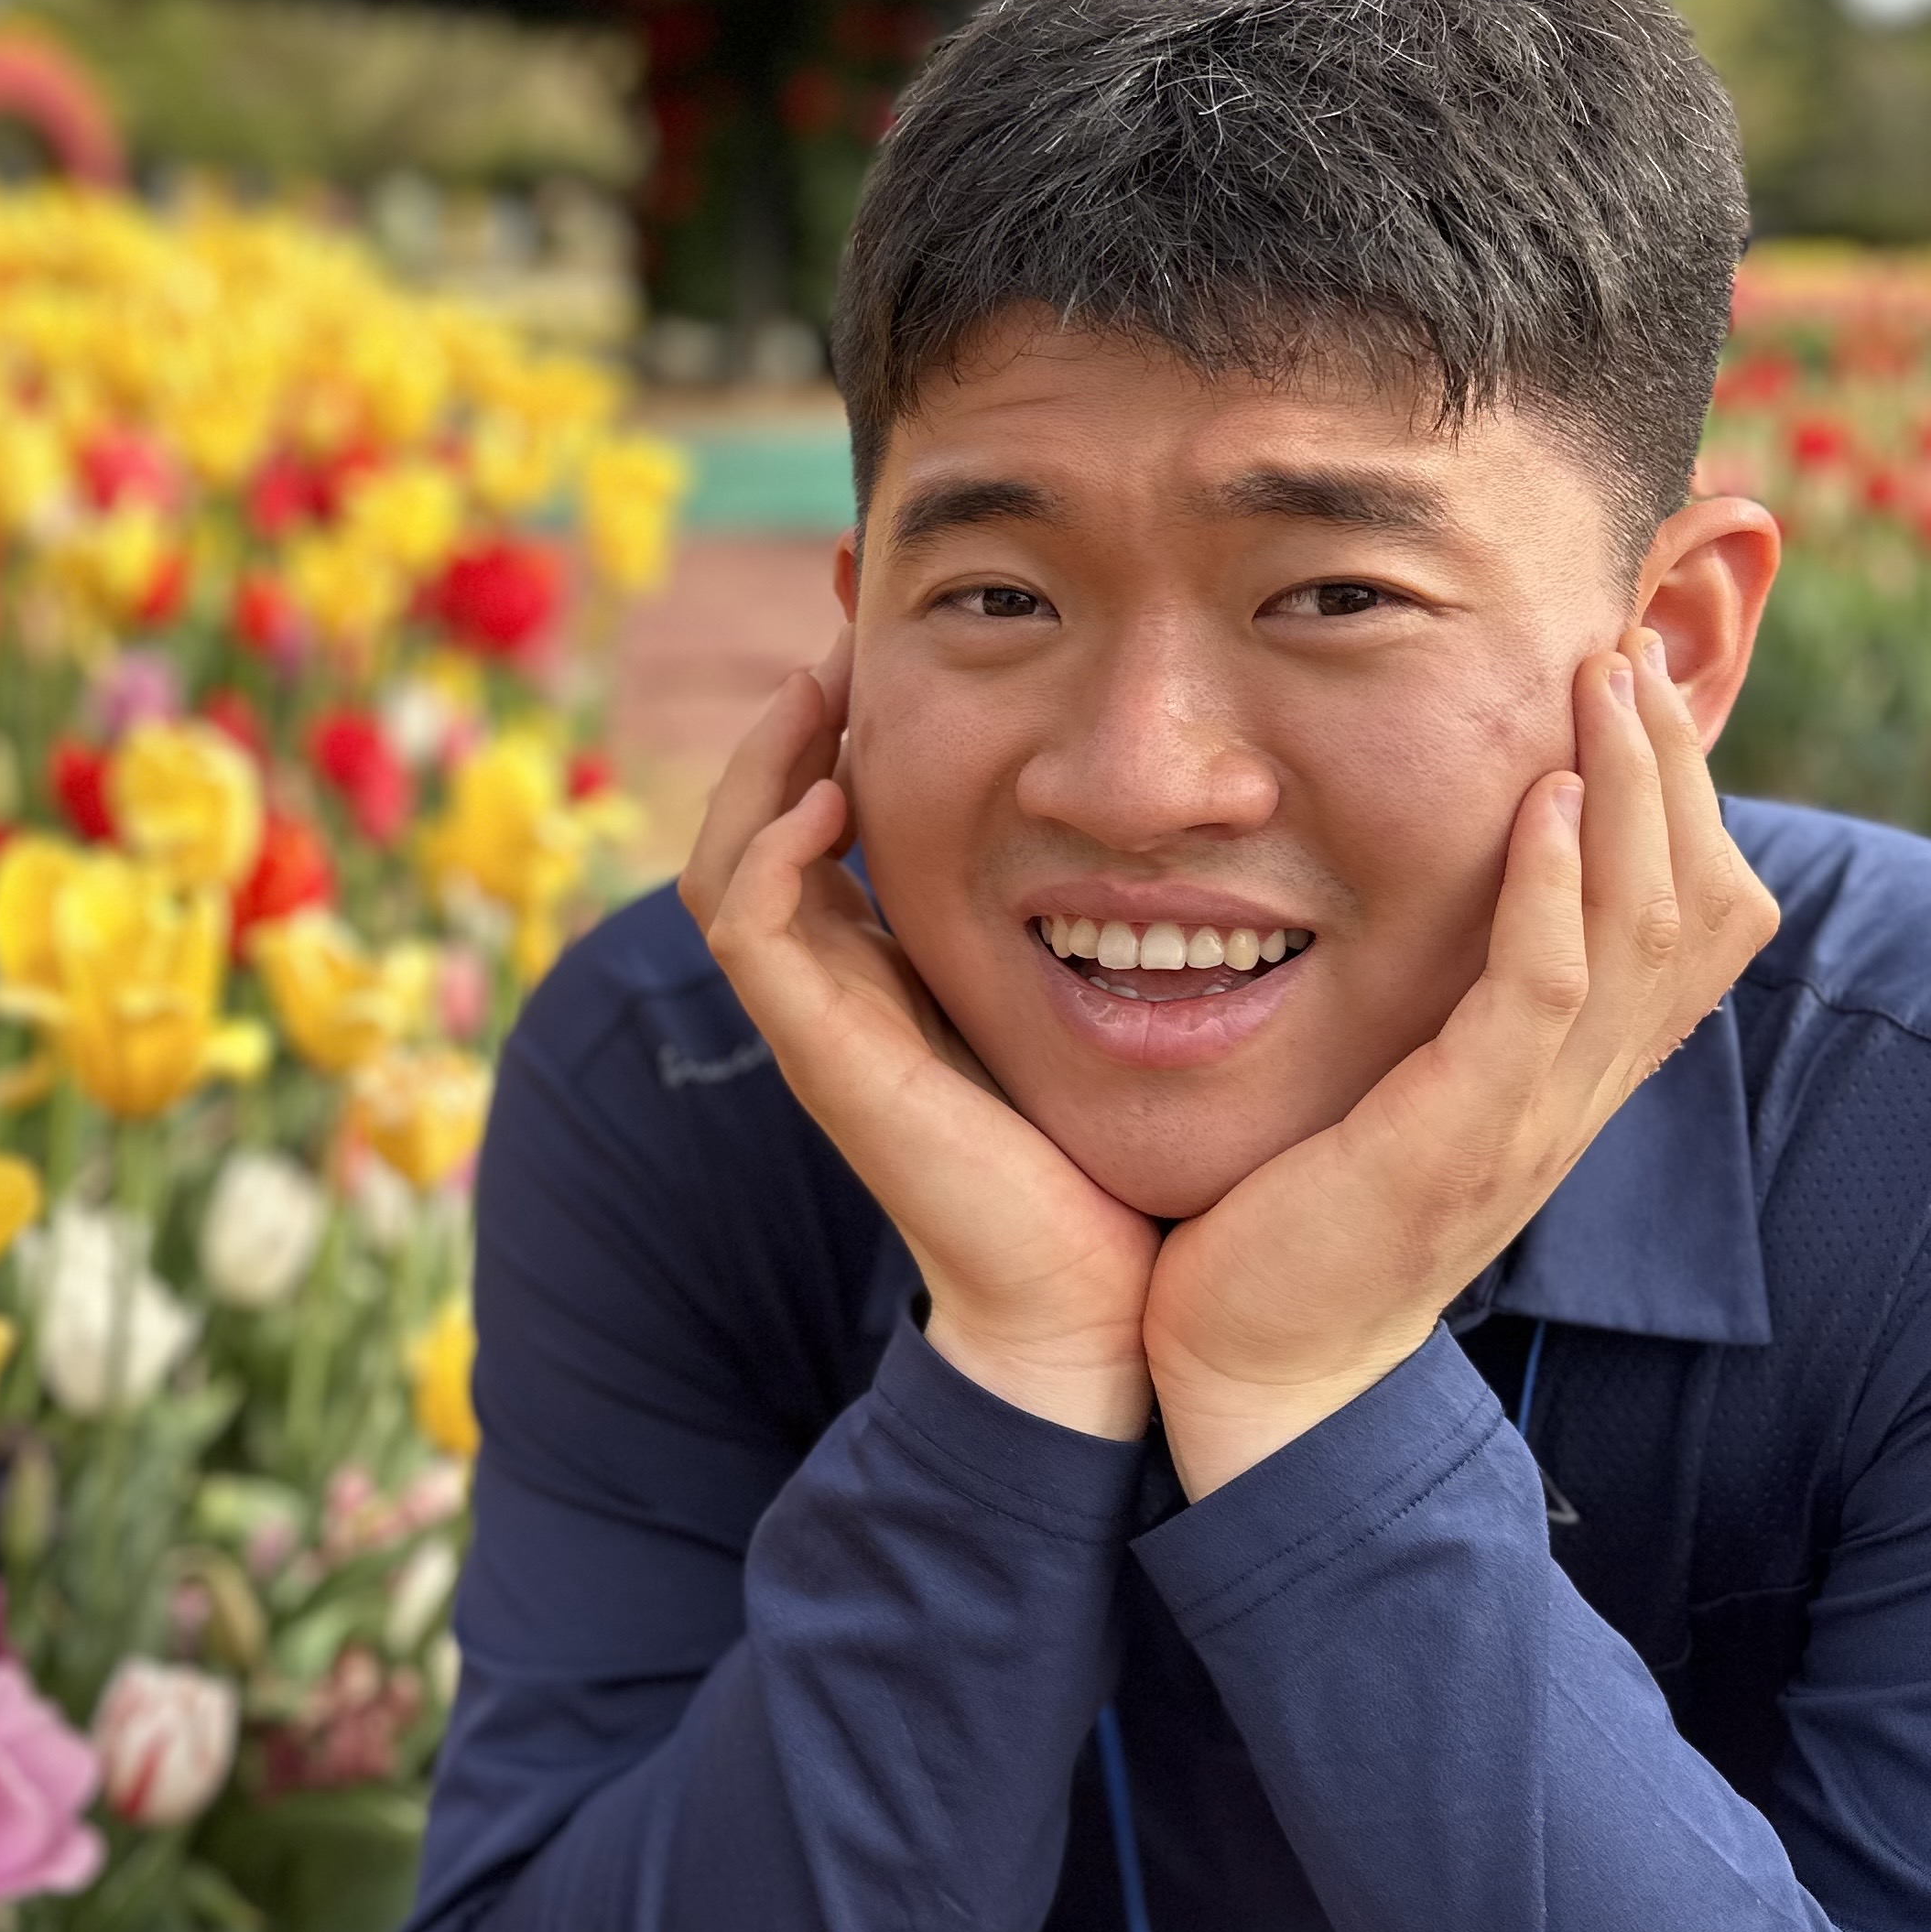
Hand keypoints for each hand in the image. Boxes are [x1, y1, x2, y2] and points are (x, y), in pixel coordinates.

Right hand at [686, 632, 1158, 1439]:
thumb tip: (1203, 803)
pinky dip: (774, 844)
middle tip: (854, 618)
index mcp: (894, 973)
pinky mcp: (821, 1054)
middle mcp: (838, 991)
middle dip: (795, 713)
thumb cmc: (1123, 1168)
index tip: (907, 631)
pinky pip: (747, 922)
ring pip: (726, 857)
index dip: (844, 721)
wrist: (1100, 1313)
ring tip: (829, 675)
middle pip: (756, 819)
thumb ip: (1114, 918)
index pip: (823, 817)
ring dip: (768, 757)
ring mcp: (817, 1023)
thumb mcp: (1112, 1002)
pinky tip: (840, 785)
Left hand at [1143, 632, 1779, 1495]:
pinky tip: (1542, 801)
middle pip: (1698, 900)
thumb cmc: (1294, 1218)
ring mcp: (1531, 1115)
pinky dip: (1549, 889)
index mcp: (1567, 1073)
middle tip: (1633, 642)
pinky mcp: (1461, 1136)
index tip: (1638, 683)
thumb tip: (1433, 898)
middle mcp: (1575, 1088)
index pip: (1692, 914)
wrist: (1251, 1371)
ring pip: (1639, 925)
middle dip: (1673, 763)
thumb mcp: (1394, 1084)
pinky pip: (1540, 994)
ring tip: (1604, 677)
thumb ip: (1435, 1000)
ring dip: (1628, 790)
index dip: (1685, 796)